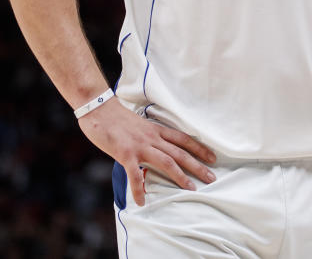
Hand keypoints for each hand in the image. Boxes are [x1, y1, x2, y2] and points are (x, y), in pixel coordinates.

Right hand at [78, 98, 215, 206]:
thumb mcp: (139, 125)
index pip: (183, 139)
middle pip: (180, 153)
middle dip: (198, 165)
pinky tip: (141, 202)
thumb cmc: (116, 117)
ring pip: (166, 162)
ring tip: (191, 189)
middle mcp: (152, 138)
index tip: (212, 157)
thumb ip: (149, 136)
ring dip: (180, 176)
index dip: (199, 148)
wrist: (98, 109)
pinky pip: (135, 175)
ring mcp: (140, 146)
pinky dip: (139, 189)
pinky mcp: (126, 154)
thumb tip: (155, 147)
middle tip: (212, 178)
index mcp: (156, 130)